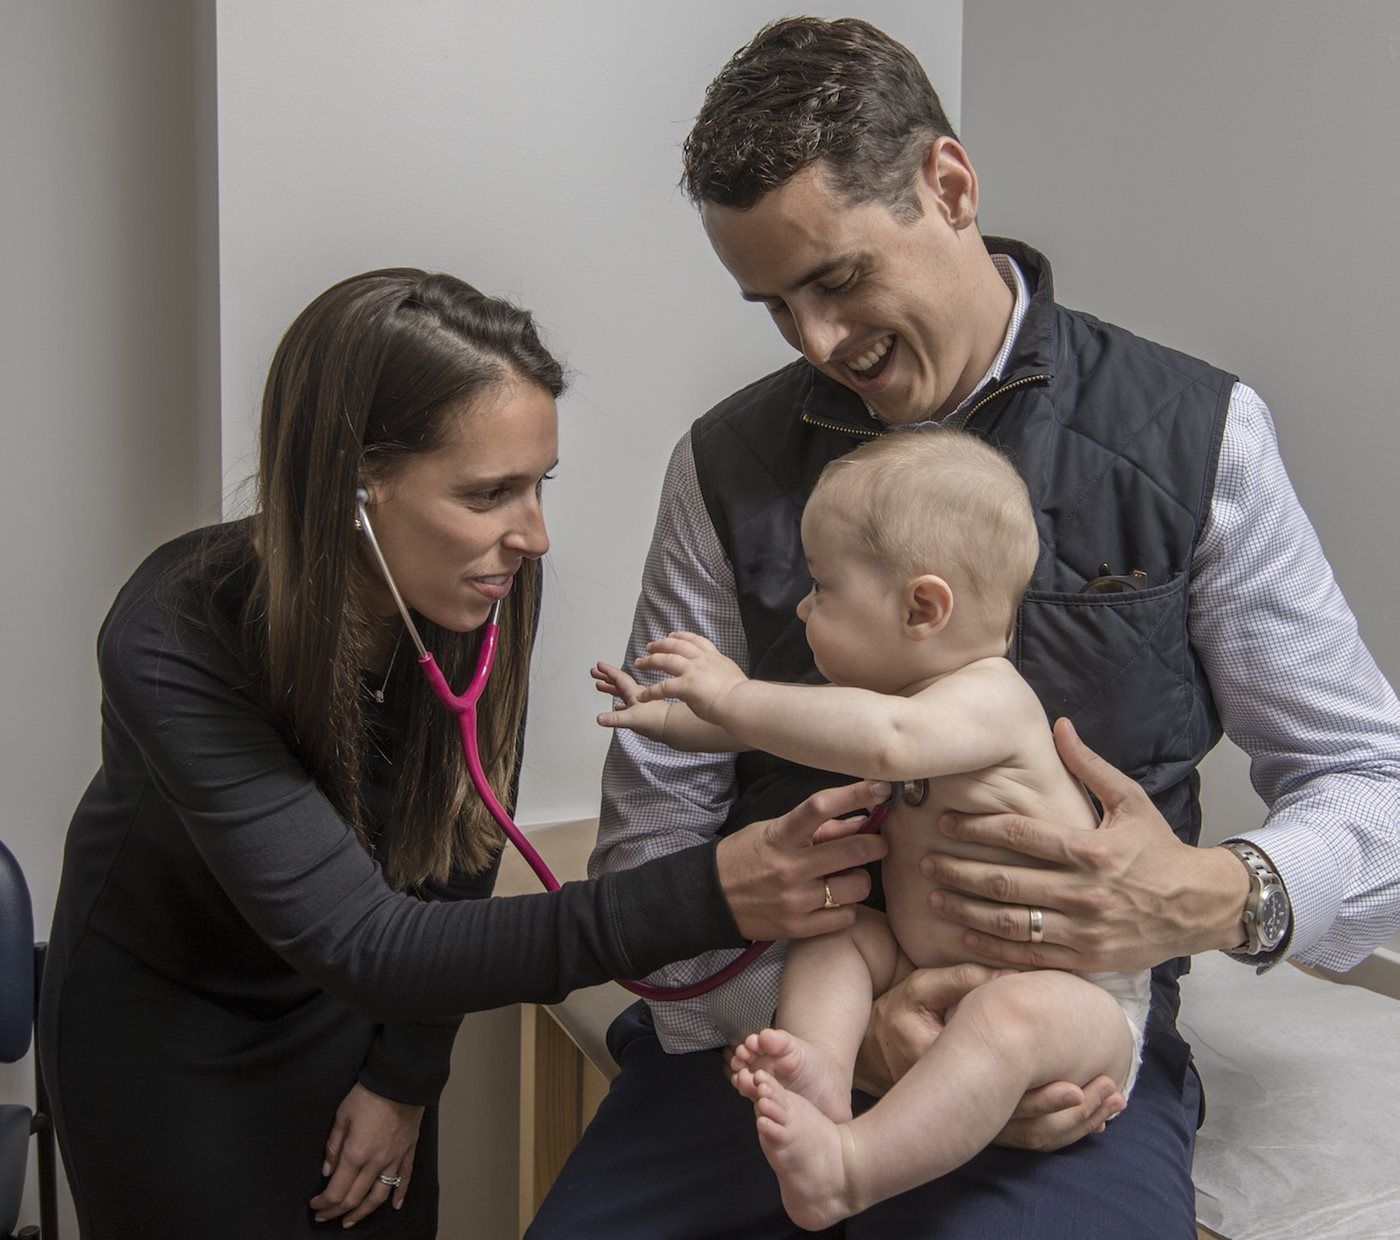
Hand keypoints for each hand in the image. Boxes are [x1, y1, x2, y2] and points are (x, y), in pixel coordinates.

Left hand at [310, 1082, 423, 1225]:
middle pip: (355, 1198)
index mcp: (355, 1154)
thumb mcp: (342, 1115)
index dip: (323, 1203)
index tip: (314, 1205)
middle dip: (337, 1211)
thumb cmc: (368, 1095)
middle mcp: (375, 1163)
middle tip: (325, 1217)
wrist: (400, 1080)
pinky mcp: (408, 1152)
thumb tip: (328, 1171)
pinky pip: (405, 1179)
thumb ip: (333, 1146)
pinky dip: (400, 1195)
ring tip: (351, 1221)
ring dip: (363, 1212)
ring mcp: (394, 1159)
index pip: (336, 1191)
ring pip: (379, 1196)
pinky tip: (394, 1207)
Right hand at [591, 661, 673, 739]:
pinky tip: (616, 706)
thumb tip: (599, 718)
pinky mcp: (642, 711)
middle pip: (618, 682)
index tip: (599, 665)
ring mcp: (639, 703)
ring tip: (599, 685)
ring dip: (610, 687)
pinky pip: (627, 704)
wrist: (671, 727)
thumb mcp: (631, 719)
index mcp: (633, 692)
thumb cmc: (656, 720)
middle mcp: (636, 695)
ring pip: (622, 692)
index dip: (608, 671)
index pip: (618, 677)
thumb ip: (614, 718)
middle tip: (594, 672)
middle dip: (605, 676)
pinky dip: (619, 702)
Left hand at [636, 631, 747, 721]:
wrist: (741, 702)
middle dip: (660, 644)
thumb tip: (722, 677)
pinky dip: (650, 692)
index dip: (681, 636)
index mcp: (713, 657)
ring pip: (665, 660)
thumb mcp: (732, 674)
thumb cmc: (741, 696)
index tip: (672, 635)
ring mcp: (692, 671)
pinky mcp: (685, 686)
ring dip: (650, 661)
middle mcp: (701, 660)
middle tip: (649, 646)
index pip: (695, 640)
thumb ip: (722, 672)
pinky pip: (662, 687)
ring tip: (639, 663)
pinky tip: (641, 697)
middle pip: (676, 645)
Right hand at [715, 780, 889, 941]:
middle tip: (878, 843)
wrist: (710, 898)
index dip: (856, 794)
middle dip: (877, 844)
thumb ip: (818, 830)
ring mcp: (795, 900)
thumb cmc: (747, 857)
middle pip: (853, 850)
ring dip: (861, 879)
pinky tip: (835, 901)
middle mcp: (789, 867)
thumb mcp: (774, 831)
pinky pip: (845, 916)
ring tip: (848, 877)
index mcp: (781, 835)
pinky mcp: (797, 928)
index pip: (821, 807)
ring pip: (857, 886)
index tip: (882, 789)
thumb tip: (862, 822)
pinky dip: (847, 907)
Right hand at [851, 963, 1124, 1152]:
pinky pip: (1020, 1136)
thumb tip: (1011, 976)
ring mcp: (967, 1118)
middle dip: (1070, 1116)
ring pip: (1025, 1137)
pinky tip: (1089, 1117)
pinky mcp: (975, 1121)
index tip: (1078, 1085)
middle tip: (1110, 1097)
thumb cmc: (899, 1010)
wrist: (872, 1045)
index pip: (1000, 1095)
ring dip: (1071, 1126)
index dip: (1041, 1097)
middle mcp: (956, 1105)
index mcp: (945, 1073)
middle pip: (1021, 1124)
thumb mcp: (921, 988)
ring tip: (1110, 1108)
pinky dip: (1057, 1129)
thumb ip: (961, 979)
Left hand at [927, 718, 1248, 971]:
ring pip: (1010, 922)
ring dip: (966, 910)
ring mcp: (1084, 931)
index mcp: (1091, 850)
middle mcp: (1084, 892)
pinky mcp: (1086, 960)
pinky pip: (1030, 956)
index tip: (945, 821)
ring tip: (935, 896)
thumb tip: (1059, 725)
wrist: (1202, 906)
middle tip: (925, 861)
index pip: (1020, 835)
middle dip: (958, 870)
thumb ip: (1089, 766)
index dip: (976, 827)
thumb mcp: (1131, 800)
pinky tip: (965, 936)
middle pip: (1004, 881)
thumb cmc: (1160, 849)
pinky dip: (993, 949)